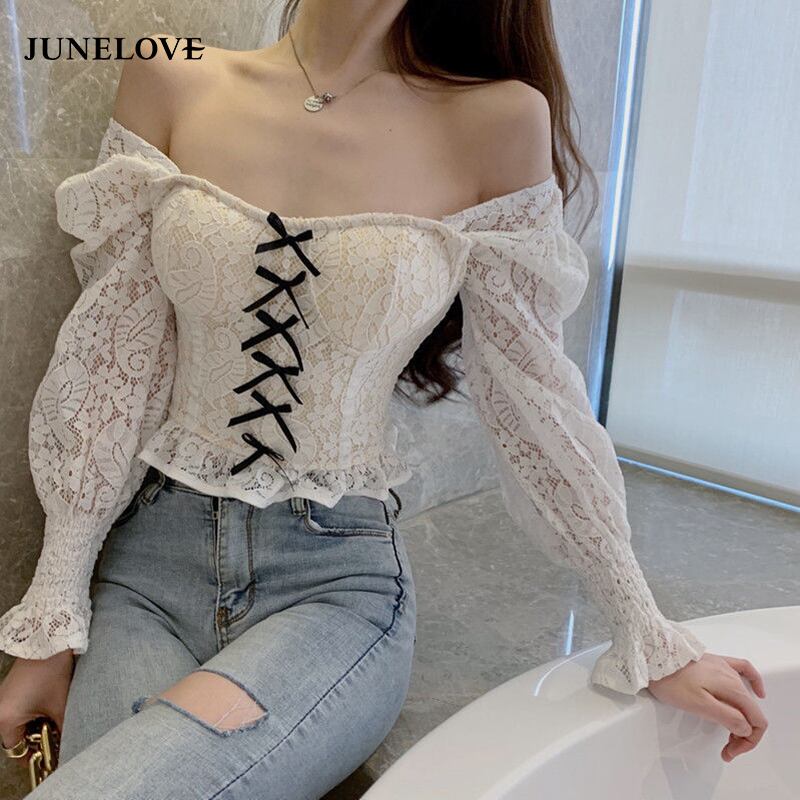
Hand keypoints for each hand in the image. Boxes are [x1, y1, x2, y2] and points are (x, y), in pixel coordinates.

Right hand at [0, 650, 74, 758]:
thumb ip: (61, 731)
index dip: (33, 755)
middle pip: (14, 737)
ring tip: (52, 722)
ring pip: (15, 724)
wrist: (49, 642)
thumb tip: (67, 745)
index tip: (47, 757)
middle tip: (52, 739)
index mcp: (5, 719)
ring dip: (32, 726)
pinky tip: (47, 709)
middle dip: (33, 740)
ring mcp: (2, 699)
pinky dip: (29, 714)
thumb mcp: (59, 706)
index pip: (15, 749)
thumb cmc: (52, 672)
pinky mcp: (8, 690)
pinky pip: (15, 711)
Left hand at [647, 652, 766, 761]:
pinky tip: (755, 690)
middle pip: (751, 712)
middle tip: (726, 748)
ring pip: (745, 697)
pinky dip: (753, 682)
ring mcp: (724, 667)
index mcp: (732, 689)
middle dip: (743, 734)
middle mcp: (733, 677)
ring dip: (743, 717)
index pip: (756, 721)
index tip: (730, 751)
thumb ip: (726, 716)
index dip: (748, 741)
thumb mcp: (699, 705)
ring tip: (729, 731)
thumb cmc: (671, 681)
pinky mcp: (714, 662)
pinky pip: (743, 670)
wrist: (652, 657)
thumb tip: (746, 728)